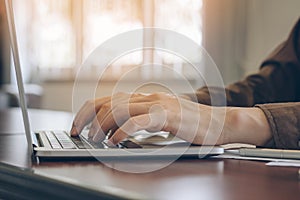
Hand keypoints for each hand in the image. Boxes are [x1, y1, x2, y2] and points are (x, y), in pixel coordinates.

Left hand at [71, 92, 224, 144]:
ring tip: (96, 139)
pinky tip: (115, 141)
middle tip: (79, 133)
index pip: (107, 99)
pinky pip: (137, 121)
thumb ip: (140, 120)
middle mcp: (148, 98)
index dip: (87, 111)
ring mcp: (158, 105)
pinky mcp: (167, 116)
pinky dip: (121, 131)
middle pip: (107, 102)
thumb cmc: (190, 124)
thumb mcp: (159, 119)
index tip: (77, 126)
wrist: (218, 123)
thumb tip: (115, 130)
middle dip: (88, 118)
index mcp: (144, 98)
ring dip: (102, 125)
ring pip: (119, 109)